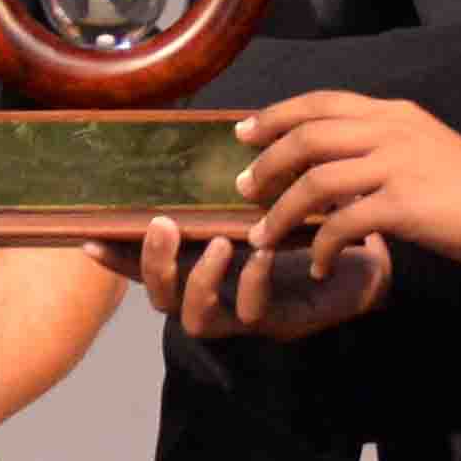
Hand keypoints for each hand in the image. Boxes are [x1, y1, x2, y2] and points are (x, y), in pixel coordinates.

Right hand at [92, 214, 390, 343]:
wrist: (371, 257)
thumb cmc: (313, 227)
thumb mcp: (267, 201)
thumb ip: (235, 186)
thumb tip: (215, 136)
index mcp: (205, 264)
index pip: (148, 266)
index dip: (118, 258)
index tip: (88, 237)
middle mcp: (217, 295)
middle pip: (162, 300)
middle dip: (154, 265)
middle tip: (163, 226)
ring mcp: (245, 316)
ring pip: (197, 317)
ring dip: (200, 280)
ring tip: (217, 243)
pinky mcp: (281, 323)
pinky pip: (253, 312)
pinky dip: (251, 282)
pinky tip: (260, 254)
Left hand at [241, 88, 460, 267]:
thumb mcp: (423, 147)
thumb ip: (379, 147)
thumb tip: (331, 168)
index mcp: (392, 112)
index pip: (321, 102)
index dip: (277, 115)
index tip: (244, 132)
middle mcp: (390, 130)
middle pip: (308, 137)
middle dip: (268, 163)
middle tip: (244, 188)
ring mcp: (395, 165)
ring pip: (316, 181)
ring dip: (283, 211)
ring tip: (264, 236)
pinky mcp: (403, 204)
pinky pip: (344, 224)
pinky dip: (322, 246)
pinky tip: (316, 265)